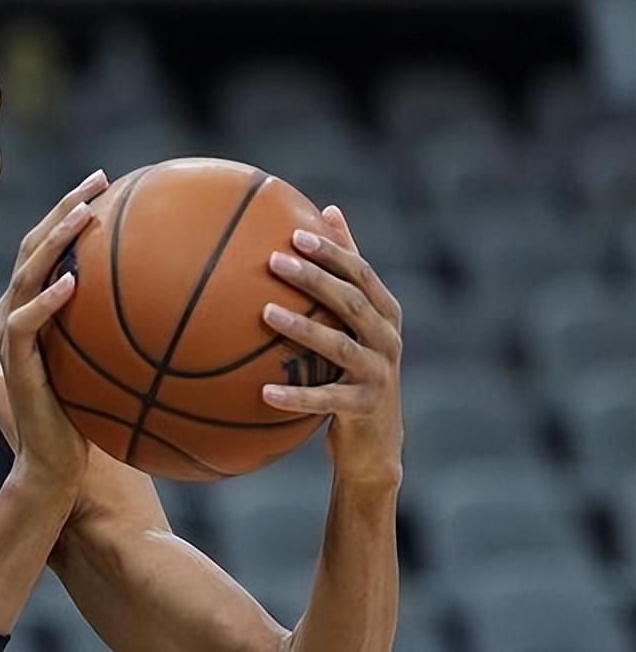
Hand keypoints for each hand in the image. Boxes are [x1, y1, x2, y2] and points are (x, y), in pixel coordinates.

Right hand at [0, 169, 109, 493]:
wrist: (53, 460)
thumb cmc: (86, 413)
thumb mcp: (108, 361)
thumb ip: (121, 329)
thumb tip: (178, 302)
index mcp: (33, 305)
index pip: (48, 245)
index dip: (71, 208)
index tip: (106, 182)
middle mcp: (15, 311)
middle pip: (34, 244)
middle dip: (65, 206)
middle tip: (98, 180)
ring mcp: (12, 334)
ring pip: (27, 273)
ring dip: (54, 241)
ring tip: (82, 215)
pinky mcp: (15, 362)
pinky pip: (28, 323)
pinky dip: (47, 300)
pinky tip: (72, 282)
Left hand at [261, 206, 403, 488]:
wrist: (375, 442)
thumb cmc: (357, 369)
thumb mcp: (357, 321)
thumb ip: (346, 270)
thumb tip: (328, 209)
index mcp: (385, 313)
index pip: (361, 273)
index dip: (333, 251)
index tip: (295, 234)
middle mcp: (388, 339)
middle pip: (352, 302)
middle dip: (315, 279)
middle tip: (274, 261)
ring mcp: (379, 374)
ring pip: (340, 346)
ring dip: (302, 329)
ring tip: (264, 313)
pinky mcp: (365, 408)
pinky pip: (326, 400)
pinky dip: (296, 396)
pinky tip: (264, 392)